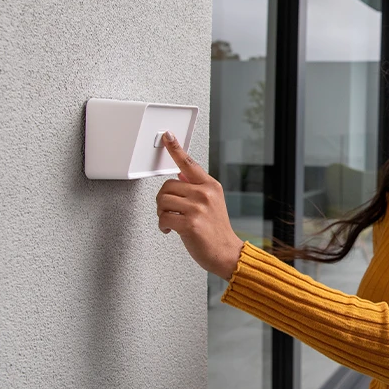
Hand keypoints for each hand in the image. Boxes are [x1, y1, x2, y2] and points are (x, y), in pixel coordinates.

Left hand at [156, 131, 243, 279]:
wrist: (227, 253)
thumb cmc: (217, 230)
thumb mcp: (212, 203)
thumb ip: (197, 189)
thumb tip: (181, 177)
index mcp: (211, 186)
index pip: (189, 163)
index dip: (176, 149)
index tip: (168, 136)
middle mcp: (205, 193)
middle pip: (167, 185)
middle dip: (162, 200)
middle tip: (169, 210)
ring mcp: (198, 208)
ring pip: (162, 201)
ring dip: (161, 213)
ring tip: (171, 221)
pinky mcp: (190, 223)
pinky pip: (163, 217)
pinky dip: (162, 225)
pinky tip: (170, 230)